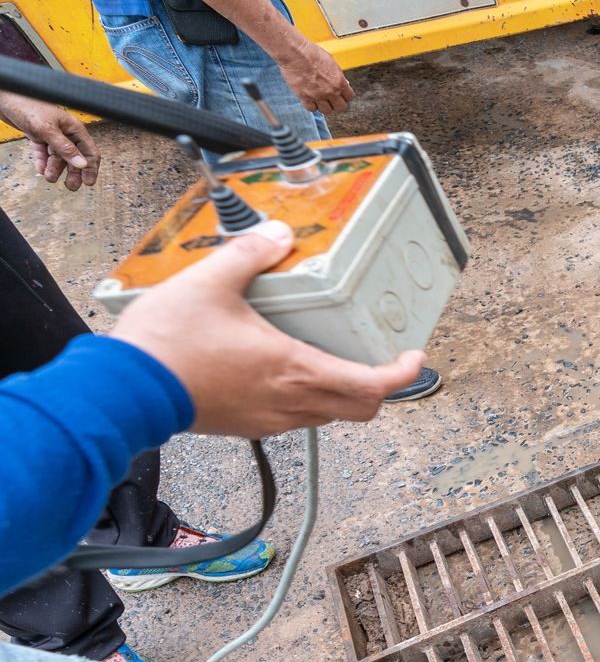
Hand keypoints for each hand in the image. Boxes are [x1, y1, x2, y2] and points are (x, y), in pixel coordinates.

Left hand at [0, 92, 99, 190]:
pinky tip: (40, 169)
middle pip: (74, 157)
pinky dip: (42, 161)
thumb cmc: (27, 105)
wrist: (5, 96)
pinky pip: (43, 153)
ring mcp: (50, 134)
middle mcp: (64, 133)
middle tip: (70, 186)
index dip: (90, 167)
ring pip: (57, 157)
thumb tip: (82, 164)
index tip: (88, 182)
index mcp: (73, 128)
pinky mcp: (37, 135)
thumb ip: (65, 148)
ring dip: (55, 168)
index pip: (89, 151)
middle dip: (72, 172)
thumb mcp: (47, 129)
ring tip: (49, 177)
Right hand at [111, 221, 422, 437]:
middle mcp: (290, 402)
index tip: (413, 357)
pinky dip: (305, 400)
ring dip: (341, 394)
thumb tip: (277, 235)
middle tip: (380, 361)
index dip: (403, 375)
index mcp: (296, 370)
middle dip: (379, 387)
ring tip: (334, 360)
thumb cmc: (168, 343)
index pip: (372, 386)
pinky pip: (293, 418)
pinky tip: (286, 372)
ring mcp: (269, 419)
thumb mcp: (210, 282)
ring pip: (327, 416)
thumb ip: (250, 255)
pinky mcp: (246, 425)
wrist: (125, 388)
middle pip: (360, 409)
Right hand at [273, 37, 352, 114]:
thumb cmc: (312, 54)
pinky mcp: (304, 97)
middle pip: (340, 108)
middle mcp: (331, 91)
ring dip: (323, 105)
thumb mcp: (331, 62)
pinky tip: (309, 98)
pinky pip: (311, 109)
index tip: (340, 95)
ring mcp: (318, 95)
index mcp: (339, 82)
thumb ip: (337, 75)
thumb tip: (343, 83)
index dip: (344, 96)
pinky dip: (310, 105)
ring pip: (326, 111)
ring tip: (318, 98)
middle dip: (336, 104)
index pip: (349, 97)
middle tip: (330, 99)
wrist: (295, 52)